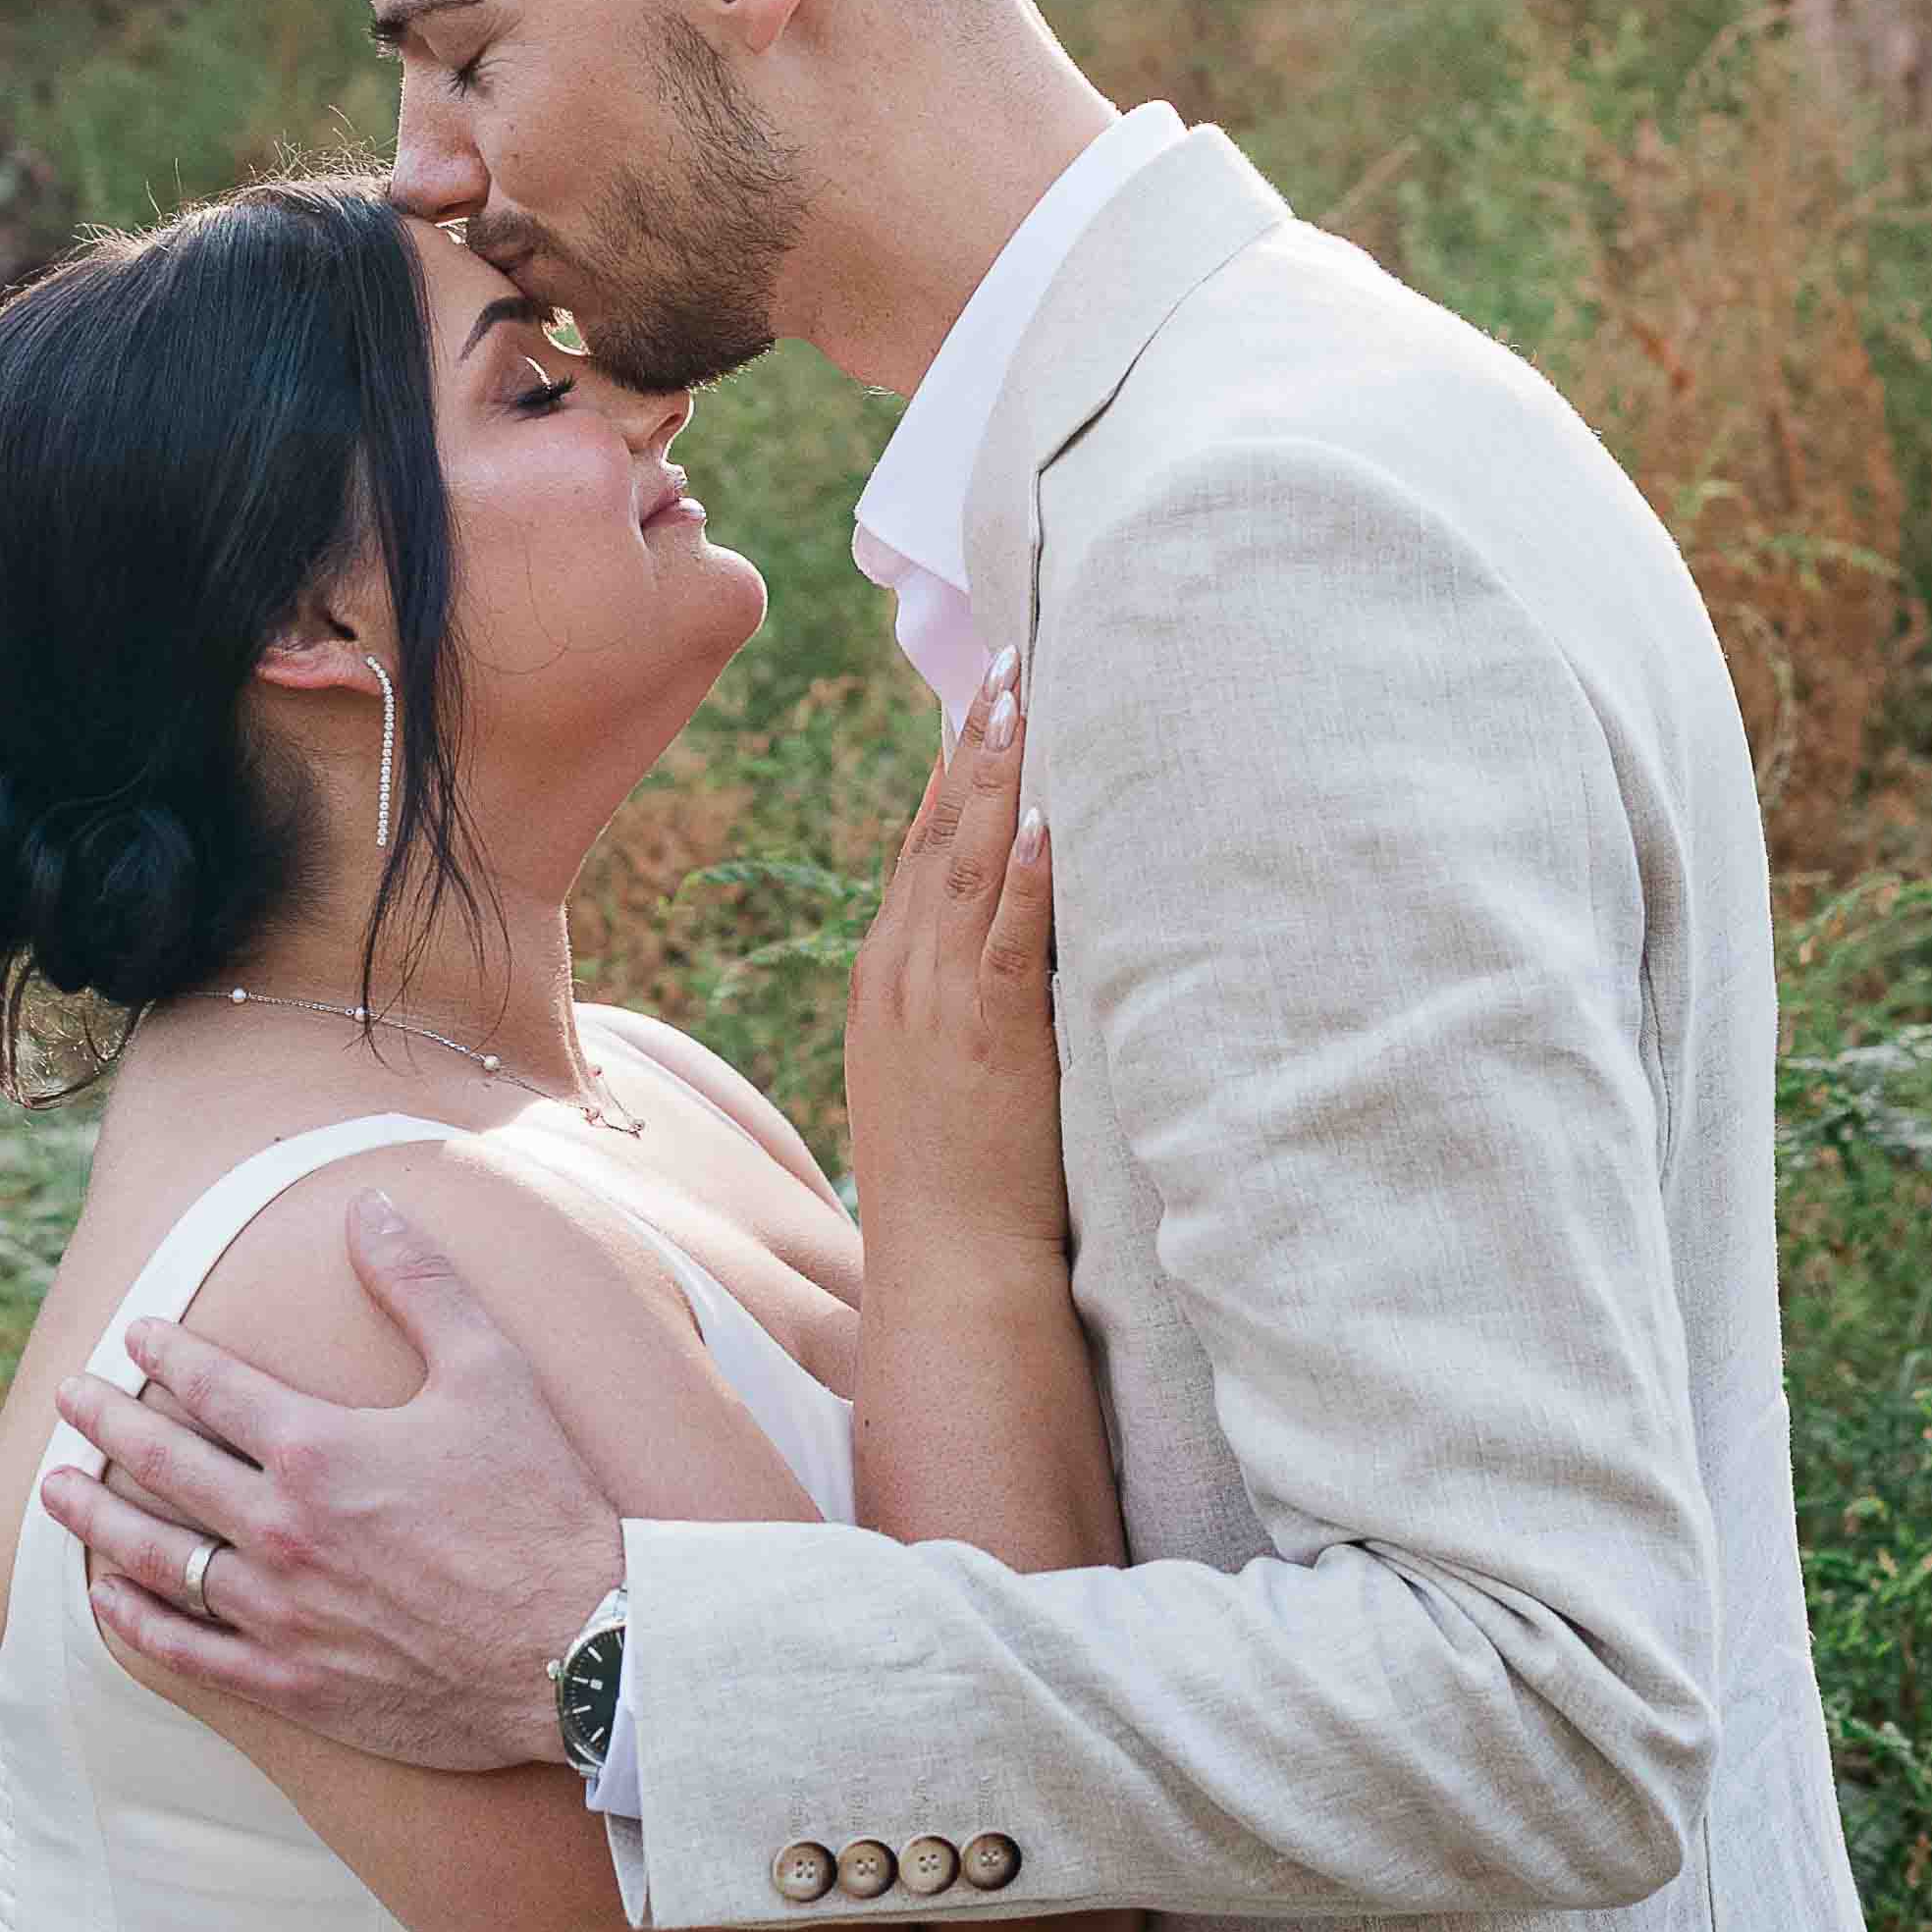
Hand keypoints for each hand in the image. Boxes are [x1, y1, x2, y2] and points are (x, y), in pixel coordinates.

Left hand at [35, 1193, 622, 1770]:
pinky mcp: (294, 1682)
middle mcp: (283, 1530)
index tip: (135, 1334)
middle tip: (68, 1399)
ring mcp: (281, 1614)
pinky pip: (187, 1652)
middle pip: (164, 1465)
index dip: (165, 1352)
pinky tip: (109, 1599)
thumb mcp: (493, 1372)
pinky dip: (137, 1621)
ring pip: (158, 1558)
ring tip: (56, 1491)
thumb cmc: (542, 1507)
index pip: (212, 1385)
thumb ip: (421, 1285)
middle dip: (106, 1424)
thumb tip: (370, 1208)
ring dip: (98, 1519)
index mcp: (320, 1449)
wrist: (584, 1651)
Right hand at [844, 665, 1065, 1266]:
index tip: (978, 702)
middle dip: (974, 744)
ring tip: (1023, 697)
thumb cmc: (955, 1182)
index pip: (914, 851)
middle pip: (935, 834)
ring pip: (966, 863)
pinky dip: (1026, 872)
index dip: (950, 772)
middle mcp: (898, 974)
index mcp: (883, 978)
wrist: (949, 1269)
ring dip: (998, 776)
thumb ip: (950, 999)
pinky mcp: (988, 1035)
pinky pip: (1006, 937)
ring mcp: (935, 1001)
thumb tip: (993, 944)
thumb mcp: (930, 1070)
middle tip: (1004, 662)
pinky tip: (1048, 815)